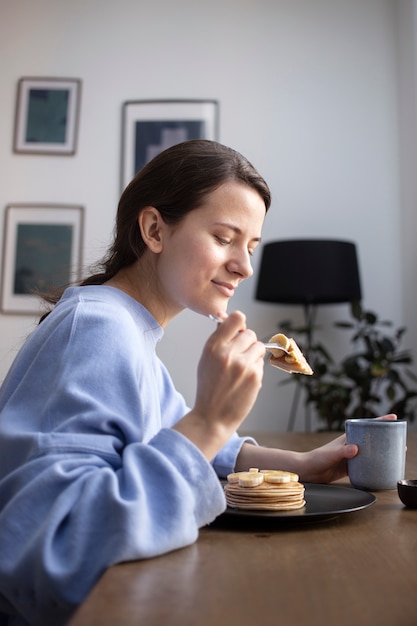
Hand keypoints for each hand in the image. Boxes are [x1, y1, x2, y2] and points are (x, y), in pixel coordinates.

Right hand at [196, 310, 264, 430]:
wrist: (212, 417)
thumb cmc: (208, 388)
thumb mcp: (206, 359)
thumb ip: (219, 340)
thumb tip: (228, 320)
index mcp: (213, 346)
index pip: (236, 318)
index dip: (240, 323)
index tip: (239, 330)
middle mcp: (228, 353)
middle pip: (250, 333)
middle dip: (247, 343)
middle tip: (240, 355)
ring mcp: (243, 365)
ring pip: (259, 347)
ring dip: (253, 355)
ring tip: (241, 369)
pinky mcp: (255, 376)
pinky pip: (261, 363)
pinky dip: (255, 369)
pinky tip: (244, 380)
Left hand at [300, 414, 397, 482]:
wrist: (308, 471)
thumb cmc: (317, 458)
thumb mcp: (331, 454)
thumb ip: (343, 451)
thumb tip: (356, 449)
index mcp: (348, 437)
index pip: (366, 426)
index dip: (380, 421)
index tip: (393, 417)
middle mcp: (351, 445)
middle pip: (371, 439)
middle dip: (385, 438)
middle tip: (400, 440)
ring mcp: (351, 456)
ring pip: (370, 453)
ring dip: (382, 453)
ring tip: (396, 454)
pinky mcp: (350, 467)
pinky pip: (365, 466)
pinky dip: (374, 466)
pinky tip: (382, 470)